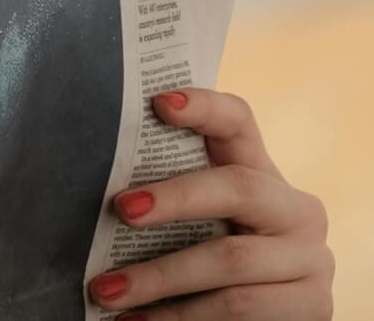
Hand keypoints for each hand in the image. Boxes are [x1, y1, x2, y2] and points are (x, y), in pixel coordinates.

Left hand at [88, 87, 332, 318]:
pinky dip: (182, 319)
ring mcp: (311, 259)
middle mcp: (296, 210)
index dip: (204, 106)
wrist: (266, 320)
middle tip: (120, 208)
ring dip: (160, 279)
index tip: (159, 103)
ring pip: (231, 261)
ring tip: (105, 292)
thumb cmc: (211, 258)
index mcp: (262, 172)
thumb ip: (167, 196)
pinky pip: (241, 311)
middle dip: (175, 198)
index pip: (239, 122)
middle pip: (238, 188)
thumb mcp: (198, 221)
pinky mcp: (313, 307)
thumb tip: (89, 184)